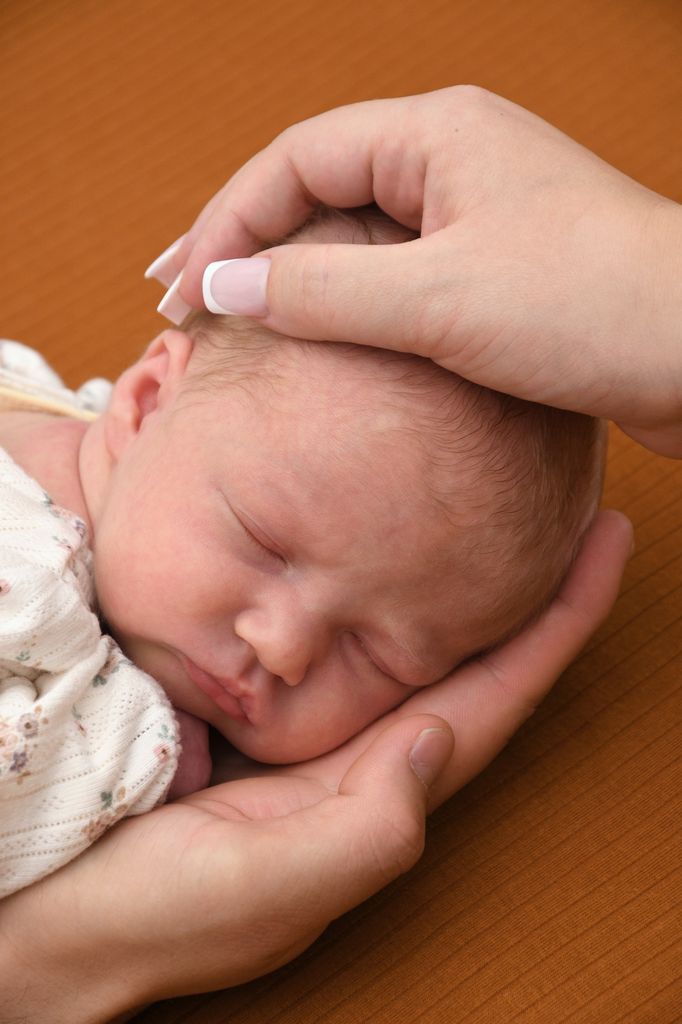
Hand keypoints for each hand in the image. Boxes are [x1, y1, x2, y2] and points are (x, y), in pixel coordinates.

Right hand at [0, 510, 631, 1022]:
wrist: (59, 914)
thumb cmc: (154, 917)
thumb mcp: (262, 890)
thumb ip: (360, 833)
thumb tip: (435, 740)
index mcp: (374, 793)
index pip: (492, 698)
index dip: (556, 626)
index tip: (601, 546)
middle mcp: (359, 754)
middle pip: (469, 660)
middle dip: (528, 590)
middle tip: (566, 507)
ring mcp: (313, 728)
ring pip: (410, 641)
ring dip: (462, 584)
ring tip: (498, 514)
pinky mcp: (262, 706)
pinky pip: (340, 638)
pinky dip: (375, 593)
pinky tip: (383, 550)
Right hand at [150, 87, 681, 457]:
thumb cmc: (593, 307)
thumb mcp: (439, 298)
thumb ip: (323, 289)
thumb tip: (226, 284)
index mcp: (436, 135)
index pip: (295, 161)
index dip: (225, 222)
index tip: (181, 289)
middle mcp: (453, 162)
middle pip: (316, 190)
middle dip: (242, 242)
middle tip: (178, 297)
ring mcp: (477, 216)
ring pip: (355, 237)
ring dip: (290, 276)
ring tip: (229, 319)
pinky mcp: (497, 270)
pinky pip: (396, 275)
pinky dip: (345, 304)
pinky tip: (317, 339)